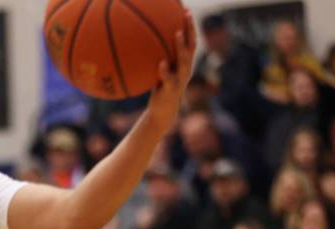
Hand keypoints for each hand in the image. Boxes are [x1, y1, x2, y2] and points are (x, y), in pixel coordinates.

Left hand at [146, 10, 196, 130]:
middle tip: (186, 14)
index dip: (190, 25)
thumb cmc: (160, 88)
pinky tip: (161, 63)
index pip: (190, 40)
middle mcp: (185, 69)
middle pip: (192, 46)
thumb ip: (157, 57)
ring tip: (176, 34)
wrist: (162, 112)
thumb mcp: (159, 71)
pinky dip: (165, 71)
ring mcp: (180, 80)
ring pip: (185, 61)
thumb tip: (142, 40)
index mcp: (184, 63)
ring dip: (181, 47)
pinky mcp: (171, 90)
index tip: (185, 9)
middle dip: (190, 30)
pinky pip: (169, 79)